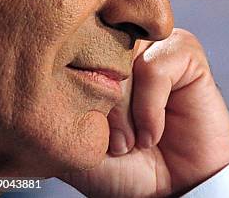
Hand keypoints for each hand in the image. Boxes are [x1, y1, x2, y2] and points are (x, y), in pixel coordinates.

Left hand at [61, 28, 228, 196]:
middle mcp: (126, 45)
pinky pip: (156, 67)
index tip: (89, 132)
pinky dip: (150, 107)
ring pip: (124, 56)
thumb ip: (57, 103)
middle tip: (113, 144)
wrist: (172, 190)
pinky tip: (154, 133)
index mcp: (97, 58)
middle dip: (100, 103)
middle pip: (96, 51)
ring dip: (123, 108)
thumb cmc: (125, 168)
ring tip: (131, 142)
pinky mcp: (187, 55)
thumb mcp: (75, 140)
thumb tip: (41, 70)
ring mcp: (157, 47)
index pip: (69, 46)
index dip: (73, 91)